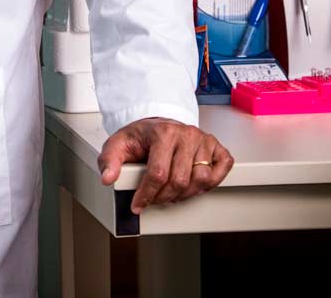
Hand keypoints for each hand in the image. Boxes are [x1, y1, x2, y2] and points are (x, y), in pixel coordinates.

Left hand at [96, 117, 232, 213]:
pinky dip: (212, 182)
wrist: (157, 124)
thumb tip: (108, 178)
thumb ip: (109, 160)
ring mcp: (203, 140)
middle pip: (180, 180)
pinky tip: (195, 184)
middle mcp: (186, 134)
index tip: (138, 205)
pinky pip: (222, 168)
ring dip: (186, 194)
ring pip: (201, 179)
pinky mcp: (215, 146)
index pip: (158, 173)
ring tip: (172, 193)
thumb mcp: (118, 144)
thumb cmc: (141, 136)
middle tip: (154, 199)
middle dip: (163, 197)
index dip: (146, 195)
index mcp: (163, 132)